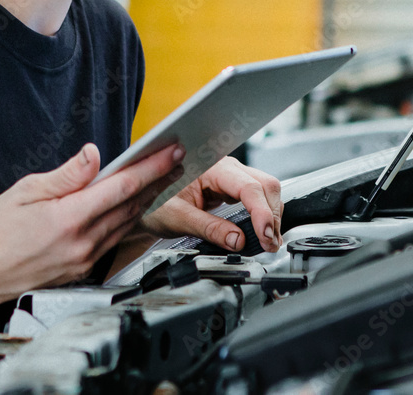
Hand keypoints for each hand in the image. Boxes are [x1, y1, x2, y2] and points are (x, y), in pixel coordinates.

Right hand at [0, 142, 184, 303]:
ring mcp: (84, 260)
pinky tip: (133, 206)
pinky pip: (113, 239)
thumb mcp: (25, 191)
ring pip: (126, 224)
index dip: (151, 167)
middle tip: (176, 158)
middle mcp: (81, 243)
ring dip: (147, 199)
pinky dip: (127, 219)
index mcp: (68, 219)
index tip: (170, 151)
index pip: (122, 186)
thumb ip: (67, 175)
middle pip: (132, 205)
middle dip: (158, 180)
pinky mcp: (82, 270)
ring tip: (161, 178)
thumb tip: (94, 155)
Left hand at [140, 157, 283, 252]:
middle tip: (269, 244)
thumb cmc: (153, 202)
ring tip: (267, 241)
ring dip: (270, 216)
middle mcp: (225, 167)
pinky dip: (263, 214)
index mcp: (212, 167)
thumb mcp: (178, 218)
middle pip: (265, 185)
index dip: (262, 213)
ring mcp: (230, 176)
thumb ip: (209, 228)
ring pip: (265, 190)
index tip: (265, 236)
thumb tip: (237, 241)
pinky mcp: (230, 187)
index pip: (249, 187)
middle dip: (271, 216)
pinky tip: (261, 231)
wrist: (141, 200)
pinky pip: (256, 197)